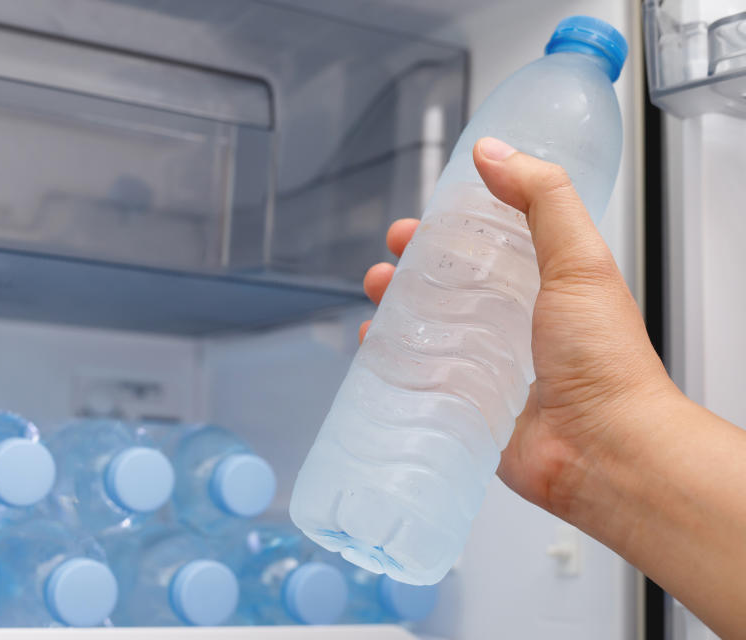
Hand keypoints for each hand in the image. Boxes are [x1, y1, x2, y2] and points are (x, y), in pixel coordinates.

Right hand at [360, 137, 678, 518]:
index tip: (420, 220)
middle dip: (412, 270)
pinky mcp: (469, 406)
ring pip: (430, 329)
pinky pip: (421, 377)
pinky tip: (376, 350)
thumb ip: (543, 198)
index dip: (449, 228)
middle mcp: (516, 324)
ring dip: (396, 311)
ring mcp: (490, 366)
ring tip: (376, 299)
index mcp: (545, 285)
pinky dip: (394, 361)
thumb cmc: (604, 361)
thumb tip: (495, 154)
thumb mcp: (579, 260)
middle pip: (449, 286)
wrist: (606, 450)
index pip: (488, 245)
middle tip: (388, 263)